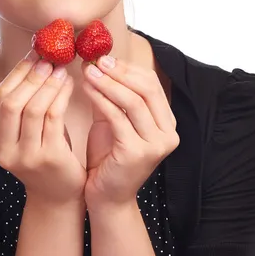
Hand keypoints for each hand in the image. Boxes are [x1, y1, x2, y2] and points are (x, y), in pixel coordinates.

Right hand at [0, 51, 86, 206]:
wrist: (59, 196)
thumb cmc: (45, 154)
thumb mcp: (28, 131)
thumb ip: (25, 103)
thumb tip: (35, 58)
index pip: (0, 96)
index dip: (17, 72)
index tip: (34, 54)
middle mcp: (4, 149)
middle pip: (12, 101)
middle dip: (31, 76)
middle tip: (49, 58)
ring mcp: (25, 156)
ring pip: (33, 108)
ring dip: (48, 84)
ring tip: (61, 69)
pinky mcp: (48, 158)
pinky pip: (54, 118)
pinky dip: (62, 96)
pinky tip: (70, 84)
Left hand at [81, 55, 179, 210]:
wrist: (106, 197)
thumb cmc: (109, 157)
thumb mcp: (115, 121)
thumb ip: (114, 96)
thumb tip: (101, 63)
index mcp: (167, 123)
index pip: (152, 84)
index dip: (128, 68)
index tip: (104, 58)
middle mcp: (168, 133)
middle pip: (146, 89)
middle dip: (119, 72)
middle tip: (96, 61)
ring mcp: (156, 144)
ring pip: (132, 101)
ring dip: (107, 82)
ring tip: (88, 71)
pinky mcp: (138, 152)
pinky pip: (117, 117)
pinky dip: (100, 99)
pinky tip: (86, 89)